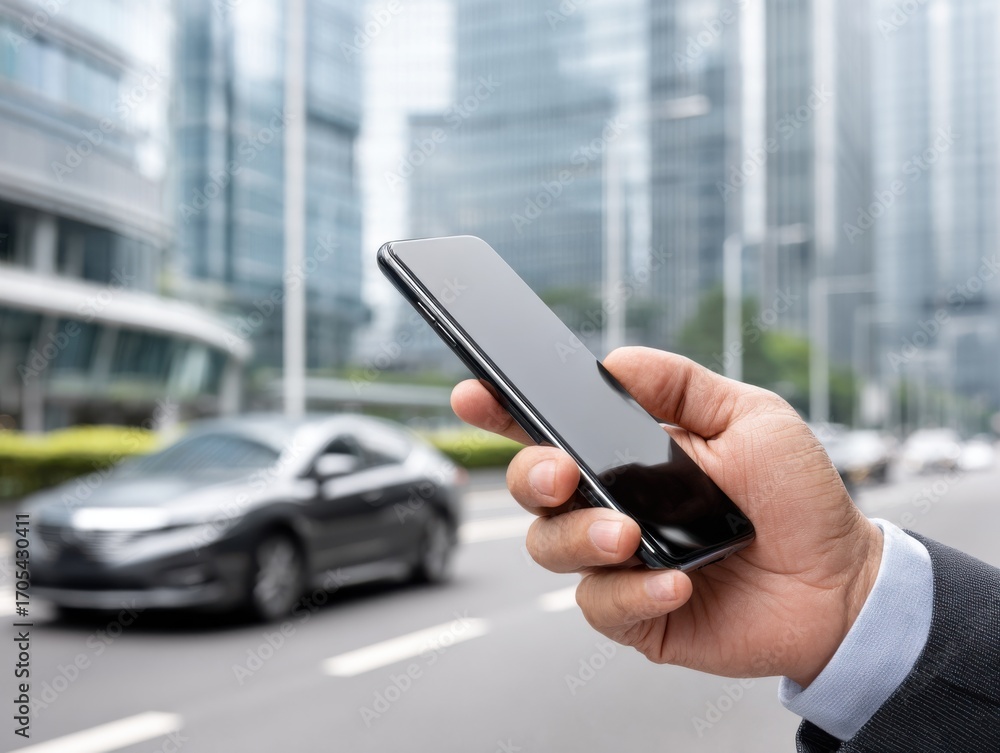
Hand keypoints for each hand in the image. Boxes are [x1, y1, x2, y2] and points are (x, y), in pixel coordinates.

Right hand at [451, 347, 881, 685]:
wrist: (838, 583)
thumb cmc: (795, 498)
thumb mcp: (750, 417)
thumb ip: (681, 384)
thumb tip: (616, 360)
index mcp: (629, 453)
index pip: (552, 428)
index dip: (505, 411)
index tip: (472, 394)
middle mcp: (611, 503)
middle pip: (533, 487)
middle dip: (532, 475)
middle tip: (565, 473)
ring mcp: (618, 560)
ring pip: (551, 548)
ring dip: (580, 537)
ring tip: (628, 534)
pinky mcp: (635, 614)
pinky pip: (601, 606)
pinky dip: (632, 592)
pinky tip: (674, 582)